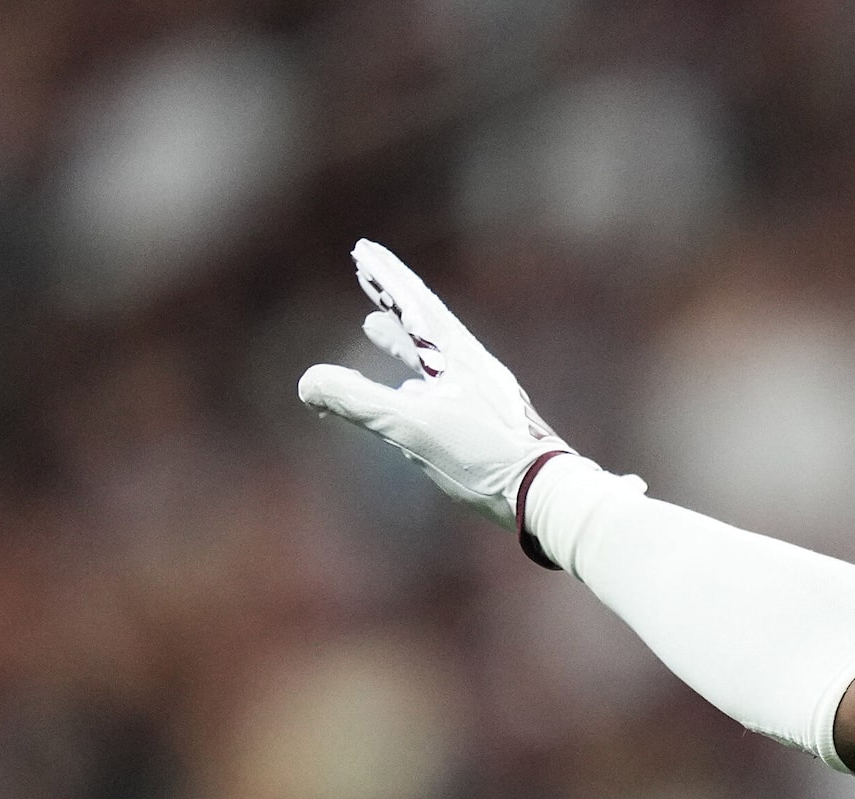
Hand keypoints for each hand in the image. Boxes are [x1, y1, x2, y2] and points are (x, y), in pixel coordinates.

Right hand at [297, 240, 562, 526]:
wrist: (547, 494)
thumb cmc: (487, 459)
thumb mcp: (414, 428)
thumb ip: (360, 402)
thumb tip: (307, 382)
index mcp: (459, 357)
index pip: (416, 304)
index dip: (387, 277)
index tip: (362, 249)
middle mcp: (472, 368)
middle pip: (424, 324)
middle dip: (391, 300)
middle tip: (365, 273)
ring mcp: (481, 395)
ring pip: (432, 358)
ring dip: (401, 340)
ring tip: (374, 326)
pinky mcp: (486, 423)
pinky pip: (441, 390)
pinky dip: (415, 382)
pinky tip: (408, 393)